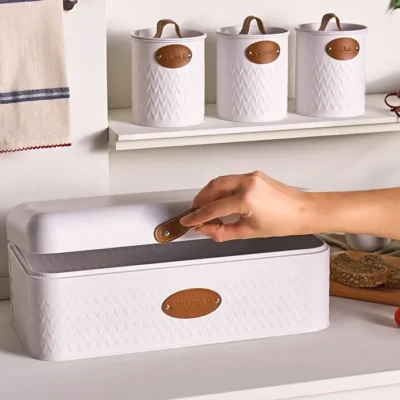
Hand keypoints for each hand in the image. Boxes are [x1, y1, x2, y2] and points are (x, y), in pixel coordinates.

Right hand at [180, 171, 312, 241]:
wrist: (303, 211)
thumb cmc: (283, 222)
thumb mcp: (248, 232)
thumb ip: (222, 232)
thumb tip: (205, 230)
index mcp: (246, 198)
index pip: (214, 208)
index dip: (197, 216)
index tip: (188, 220)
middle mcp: (247, 183)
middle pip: (213, 187)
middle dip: (200, 200)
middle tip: (194, 212)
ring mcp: (251, 176)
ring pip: (220, 181)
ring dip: (209, 193)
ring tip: (205, 207)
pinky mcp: (254, 175)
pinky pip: (231, 180)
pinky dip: (221, 189)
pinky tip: (219, 199)